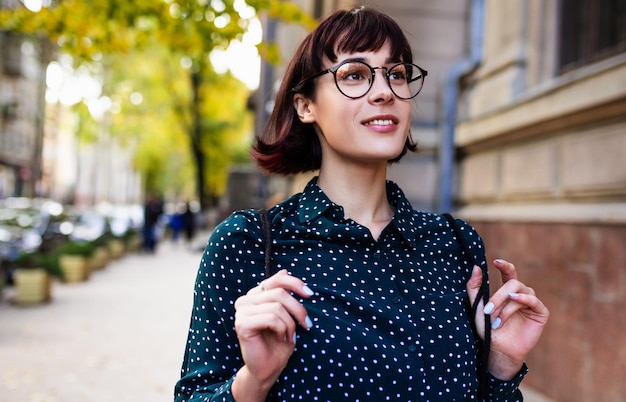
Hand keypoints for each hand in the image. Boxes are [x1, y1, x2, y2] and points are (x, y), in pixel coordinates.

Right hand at [232, 269, 313, 400]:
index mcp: (256, 295)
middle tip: (307, 324)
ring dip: (290, 323)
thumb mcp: (287, 315)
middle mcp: (246, 300)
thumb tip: (284, 269)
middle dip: (298, 309)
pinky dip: (282, 328)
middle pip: (280, 293)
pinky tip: (283, 338)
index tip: (310, 294)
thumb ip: (284, 294)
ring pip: (277, 306)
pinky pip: (271, 318)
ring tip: (292, 335)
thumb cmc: (279, 342)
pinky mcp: (242, 324)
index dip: (295, 283)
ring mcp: (241, 311)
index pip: (277, 279)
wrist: (268, 369)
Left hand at [466, 259, 548, 379]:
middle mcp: (520, 295)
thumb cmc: (488, 329)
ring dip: (506, 306)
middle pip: (512, 283)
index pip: (509, 273)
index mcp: (507, 291)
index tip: (496, 261)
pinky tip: (514, 300)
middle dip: (498, 296)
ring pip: (520, 292)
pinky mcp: (540, 313)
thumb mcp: (477, 307)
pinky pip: (533, 300)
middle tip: (488, 311)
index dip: (505, 266)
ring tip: (496, 321)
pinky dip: (523, 299)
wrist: (498, 350)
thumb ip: (475, 287)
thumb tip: (476, 267)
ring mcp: (531, 303)